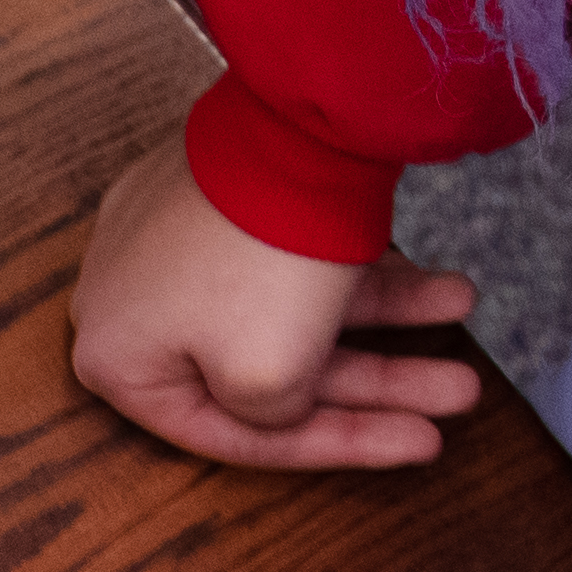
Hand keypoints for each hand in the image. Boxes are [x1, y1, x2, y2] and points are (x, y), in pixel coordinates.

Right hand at [72, 149, 484, 474]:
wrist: (287, 126)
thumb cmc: (261, 262)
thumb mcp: (265, 381)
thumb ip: (269, 419)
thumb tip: (281, 403)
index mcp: (114, 354)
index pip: (229, 431)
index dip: (334, 445)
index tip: (415, 443)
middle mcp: (132, 296)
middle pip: (273, 368)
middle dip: (378, 383)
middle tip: (457, 392)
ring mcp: (175, 237)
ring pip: (292, 310)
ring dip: (384, 325)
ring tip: (457, 316)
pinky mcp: (221, 193)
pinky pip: (290, 261)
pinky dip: (359, 277)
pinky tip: (437, 285)